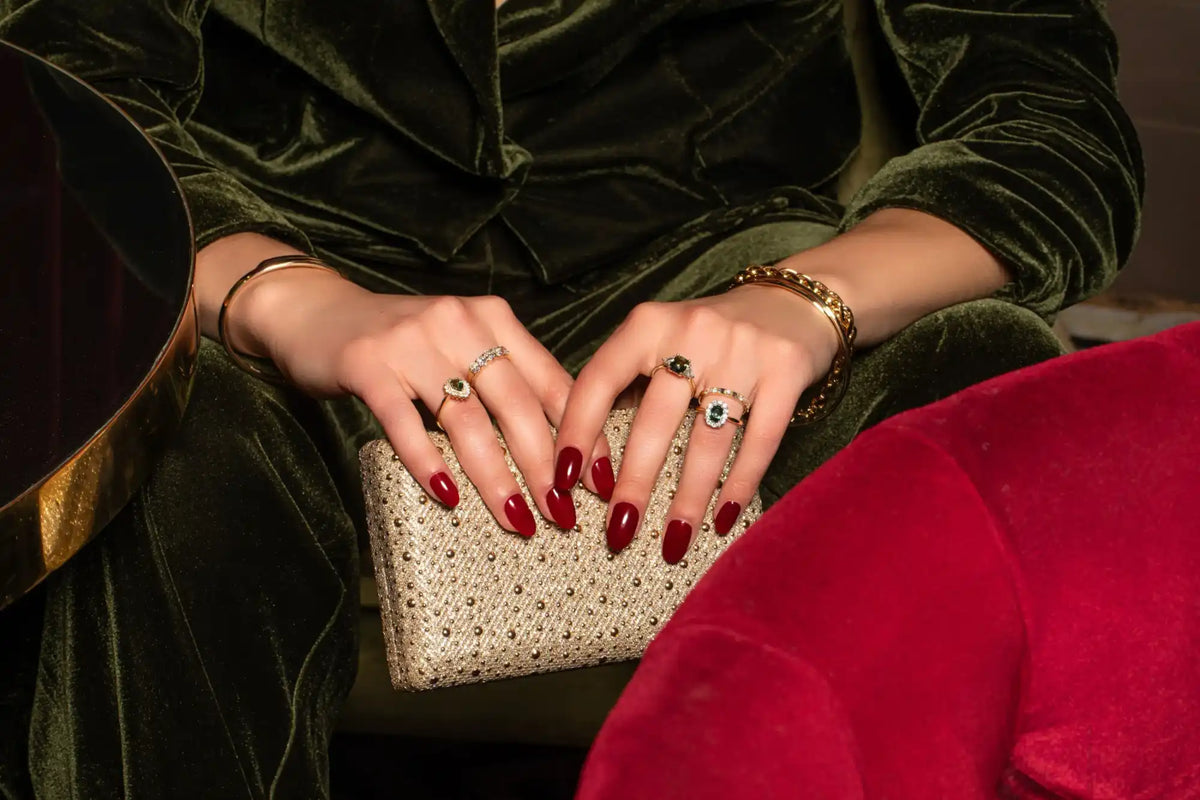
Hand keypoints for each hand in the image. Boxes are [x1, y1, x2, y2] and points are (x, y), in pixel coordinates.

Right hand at [225, 265, 610, 536]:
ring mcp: (411, 342)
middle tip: (563, 516)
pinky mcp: (367, 364)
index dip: (582, 435)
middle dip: (546, 467)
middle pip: (517, 404)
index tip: (600, 484)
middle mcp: (459, 323)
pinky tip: (448, 496)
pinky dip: (429, 463)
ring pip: (467, 419)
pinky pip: (404, 423)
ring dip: (496, 476)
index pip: (552, 381)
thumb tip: (562, 448)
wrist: (314, 310)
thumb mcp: (460, 345)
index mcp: (493, 318)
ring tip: (515, 520)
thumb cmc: (399, 342)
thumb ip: (505, 379)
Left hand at [554, 283, 839, 561]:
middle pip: (654, 421)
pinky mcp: (786, 371)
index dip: (577, 432)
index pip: (599, 381)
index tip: (562, 480)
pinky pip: (759, 441)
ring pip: (706, 439)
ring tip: (673, 542)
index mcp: (648, 324)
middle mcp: (692, 332)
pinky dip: (739, 485)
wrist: (798, 299)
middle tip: (618, 532)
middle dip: (633, 484)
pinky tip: (723, 520)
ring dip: (687, 499)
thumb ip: (627, 380)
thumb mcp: (661, 337)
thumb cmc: (714, 332)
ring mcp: (742, 351)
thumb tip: (585, 450)